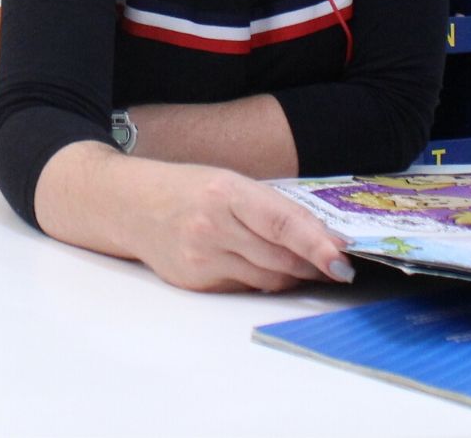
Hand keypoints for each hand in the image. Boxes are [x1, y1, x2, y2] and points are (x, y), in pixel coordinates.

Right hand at [121, 164, 353, 292]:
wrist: (128, 206)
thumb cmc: (186, 189)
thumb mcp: (228, 183)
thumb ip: (269, 209)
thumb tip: (320, 239)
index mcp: (225, 192)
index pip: (282, 224)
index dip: (317, 245)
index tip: (343, 259)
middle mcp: (211, 228)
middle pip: (279, 258)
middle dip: (313, 264)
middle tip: (337, 263)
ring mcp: (201, 259)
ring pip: (266, 279)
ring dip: (292, 275)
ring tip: (308, 266)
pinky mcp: (194, 283)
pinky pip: (243, 288)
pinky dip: (261, 280)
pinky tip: (263, 267)